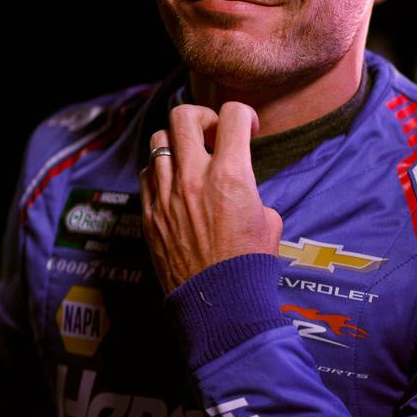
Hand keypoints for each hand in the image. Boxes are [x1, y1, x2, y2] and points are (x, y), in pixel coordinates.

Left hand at [138, 101, 282, 293]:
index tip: (247, 128)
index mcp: (231, 175)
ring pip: (159, 141)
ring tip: (191, 157)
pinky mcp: (149, 213)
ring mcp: (166, 194)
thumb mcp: (268, 220)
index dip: (244, 114)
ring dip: (178, 142)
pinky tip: (175, 183)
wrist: (218, 301)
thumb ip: (252, 192)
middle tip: (213, 133)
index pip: (232, 115)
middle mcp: (195, 177)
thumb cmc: (250, 263)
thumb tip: (243, 189)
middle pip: (184, 116)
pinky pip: (147, 174)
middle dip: (202, 116)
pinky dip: (161, 170)